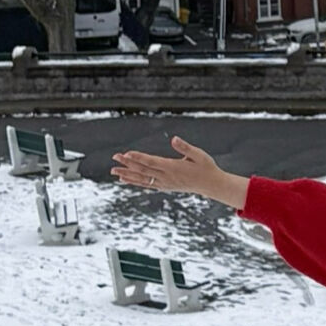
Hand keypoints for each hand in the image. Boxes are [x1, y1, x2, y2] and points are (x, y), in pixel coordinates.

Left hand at [112, 137, 248, 212]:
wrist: (210, 185)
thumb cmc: (206, 167)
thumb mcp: (199, 154)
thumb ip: (185, 147)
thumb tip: (174, 139)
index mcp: (173, 167)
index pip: (152, 162)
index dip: (138, 158)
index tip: (126, 154)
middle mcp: (166, 177)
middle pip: (143, 170)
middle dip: (128, 164)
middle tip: (115, 157)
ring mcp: (164, 183)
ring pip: (142, 179)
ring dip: (127, 175)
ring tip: (114, 171)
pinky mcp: (164, 186)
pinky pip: (146, 184)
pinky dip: (134, 182)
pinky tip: (125, 180)